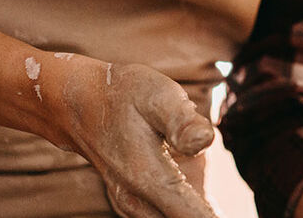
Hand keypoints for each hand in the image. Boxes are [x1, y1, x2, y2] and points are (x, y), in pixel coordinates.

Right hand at [38, 55, 217, 217]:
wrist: (76, 102)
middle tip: (224, 206)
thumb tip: (205, 141)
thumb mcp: (157, 96)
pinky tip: (198, 204)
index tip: (225, 213)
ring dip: (192, 211)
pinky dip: (181, 210)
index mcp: (151, 180)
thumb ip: (182, 122)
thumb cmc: (122, 96)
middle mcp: (138, 202)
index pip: (194, 217)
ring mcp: (131, 206)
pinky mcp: (132, 203)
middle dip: (206, 215)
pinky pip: (161, 216)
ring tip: (213, 205)